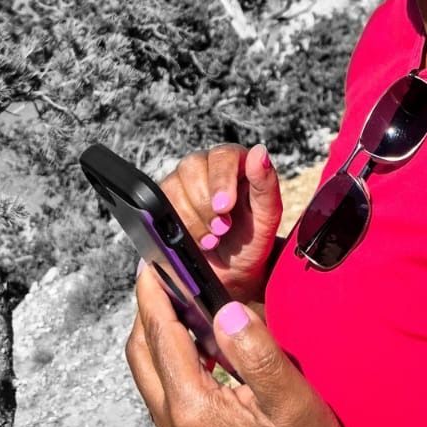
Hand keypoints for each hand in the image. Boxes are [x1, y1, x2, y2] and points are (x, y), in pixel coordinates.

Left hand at [126, 263, 360, 426]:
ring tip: (181, 295)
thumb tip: (225, 309)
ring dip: (158, 331)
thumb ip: (255, 351)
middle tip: (164, 271)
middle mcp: (173, 422)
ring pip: (150, 370)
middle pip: (141, 351)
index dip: (154, 292)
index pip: (160, 335)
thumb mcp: (290, 398)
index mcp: (192, 408)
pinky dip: (171, 354)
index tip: (152, 257)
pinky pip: (165, 386)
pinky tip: (201, 338)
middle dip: (148, 308)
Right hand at [159, 142, 281, 303]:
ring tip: (211, 240)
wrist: (229, 274)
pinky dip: (177, 225)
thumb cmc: (251, 241)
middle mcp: (207, 167)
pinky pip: (159, 204)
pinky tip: (193, 240)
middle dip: (204, 204)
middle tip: (220, 230)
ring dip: (191, 218)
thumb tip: (260, 152)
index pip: (223, 155)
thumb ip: (266, 184)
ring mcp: (183, 182)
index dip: (221, 179)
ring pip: (173, 185)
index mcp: (236, 163)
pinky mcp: (165, 200)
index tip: (224, 207)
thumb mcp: (267, 217)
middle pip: (193, 166)